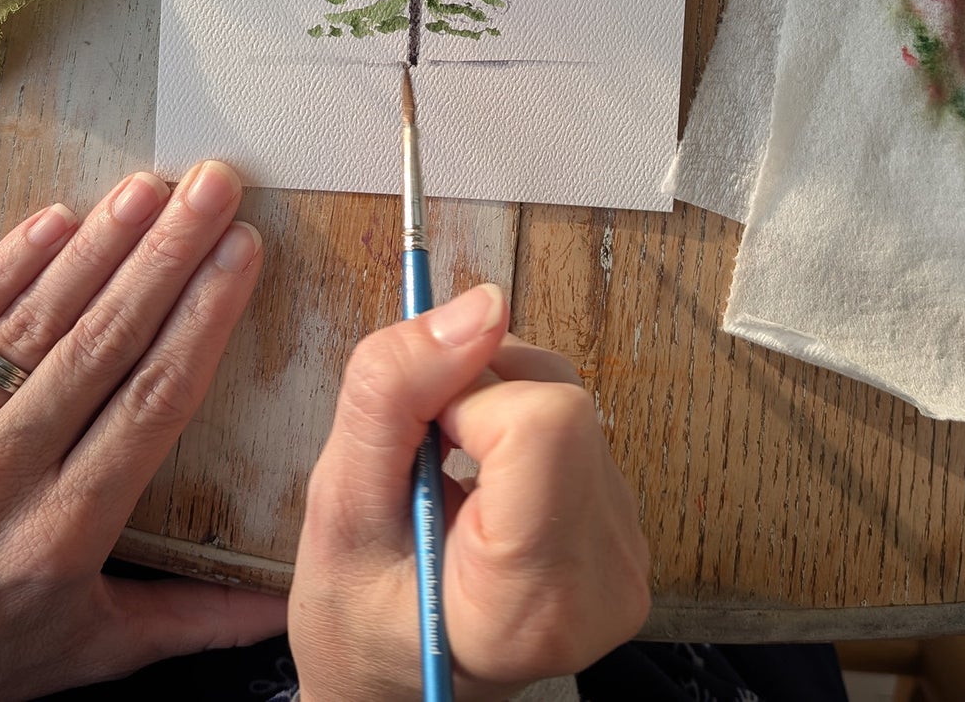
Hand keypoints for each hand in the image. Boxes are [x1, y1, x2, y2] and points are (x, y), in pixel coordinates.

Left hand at [0, 161, 285, 701]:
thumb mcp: (88, 648)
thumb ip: (191, 618)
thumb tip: (282, 606)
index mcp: (61, 535)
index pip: (154, 398)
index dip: (204, 315)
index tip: (241, 253)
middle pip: (102, 342)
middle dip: (166, 254)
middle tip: (211, 188)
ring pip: (32, 322)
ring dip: (98, 246)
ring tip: (147, 189)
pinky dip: (4, 267)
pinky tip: (54, 219)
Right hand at [289, 284, 650, 700]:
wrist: (392, 683)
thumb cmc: (357, 619)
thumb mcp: (338, 508)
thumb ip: (394, 395)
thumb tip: (482, 301)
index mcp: (535, 598)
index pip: (546, 421)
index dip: (468, 397)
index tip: (421, 440)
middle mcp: (607, 577)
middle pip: (559, 398)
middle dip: (476, 395)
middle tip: (423, 460)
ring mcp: (626, 552)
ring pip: (567, 395)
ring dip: (493, 404)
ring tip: (446, 477)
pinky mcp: (625, 525)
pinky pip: (575, 420)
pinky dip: (516, 422)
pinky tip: (480, 477)